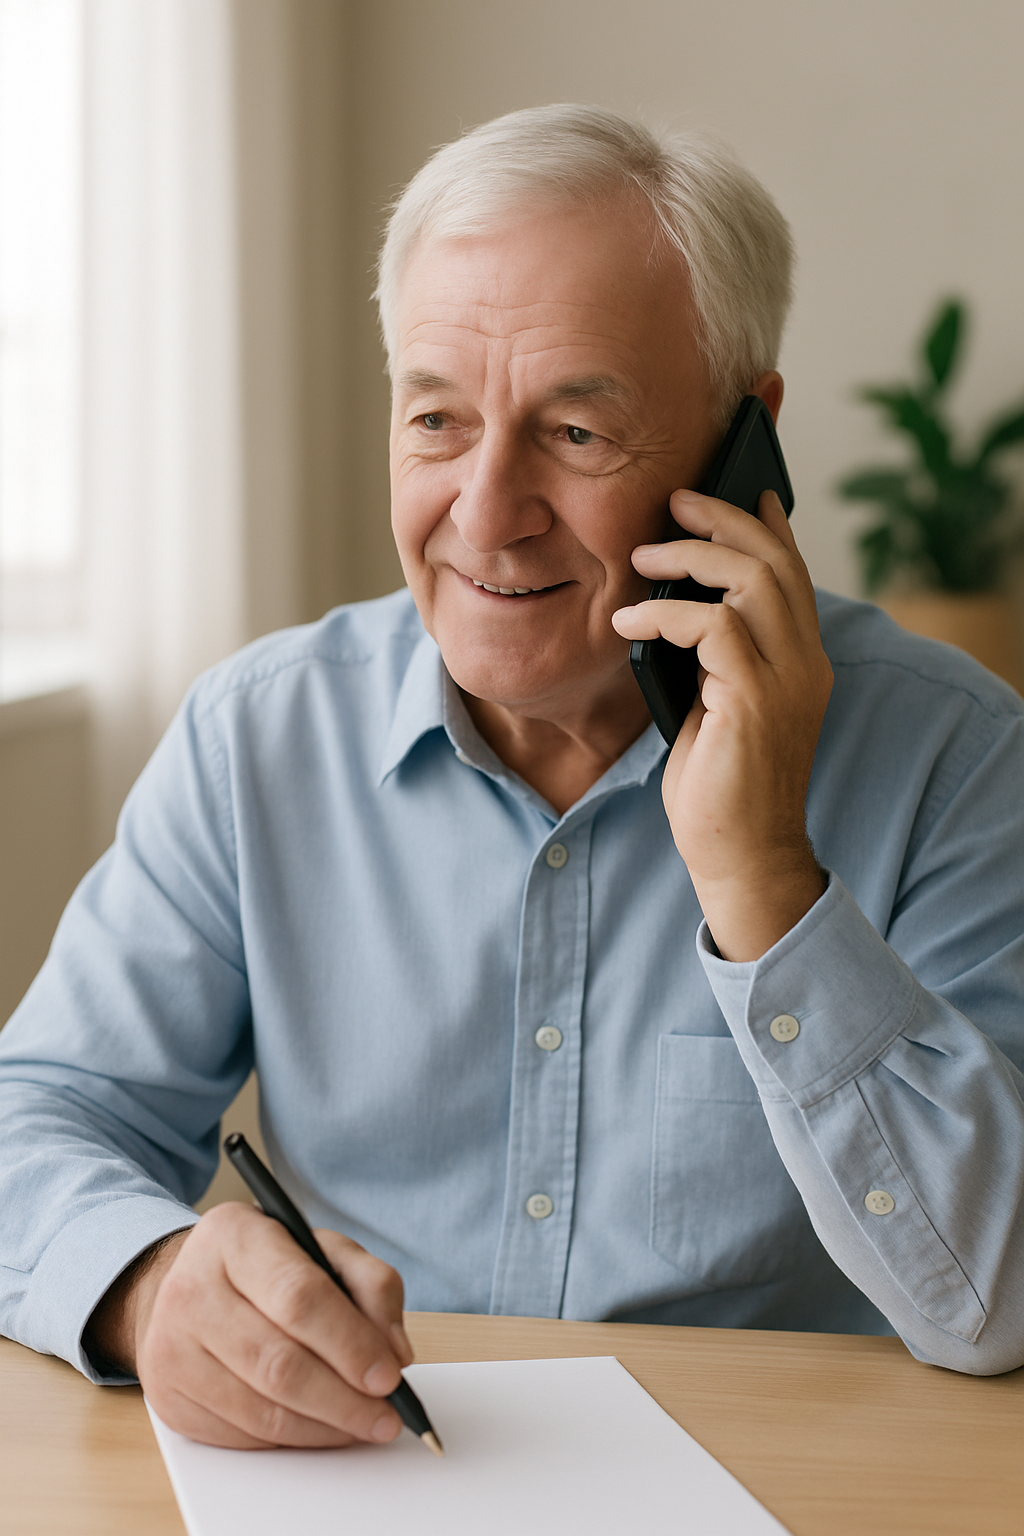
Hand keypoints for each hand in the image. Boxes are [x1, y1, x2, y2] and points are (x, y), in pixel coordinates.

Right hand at [84, 1201, 413, 1447]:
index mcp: (234, 1235)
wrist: (190, 1285)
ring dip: (323, 1428)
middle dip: (343, 1400)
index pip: (298, 1297)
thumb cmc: (269, 1266)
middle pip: (278, 1363)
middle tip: (386, 1416)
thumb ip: (372, 1285)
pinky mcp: (168, 1397)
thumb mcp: (324, 1249)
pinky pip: (240, 1436)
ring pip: (260, 1410)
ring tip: (363, 1426)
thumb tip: (396, 1352)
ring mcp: (171, 1347)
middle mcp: (190, 1288)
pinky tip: (321, 1430)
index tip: (389, 1376)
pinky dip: (291, 1441)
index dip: (350, 1343)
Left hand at [611, 487, 832, 960]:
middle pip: (775, 561)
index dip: (768, 526)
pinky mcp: (756, 700)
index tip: (741, 491)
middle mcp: (807, 663)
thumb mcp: (718, 706)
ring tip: (642, 556)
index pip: (794, 574)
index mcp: (803, 662)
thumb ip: (715, 658)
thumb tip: (677, 606)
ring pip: (751, 580)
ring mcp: (788, 681)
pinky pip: (713, 626)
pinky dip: (665, 614)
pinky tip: (629, 621)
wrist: (742, 856)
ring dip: (691, 557)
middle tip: (676, 502)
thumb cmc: (721, 787)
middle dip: (724, 520)